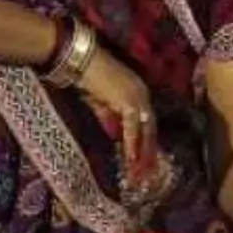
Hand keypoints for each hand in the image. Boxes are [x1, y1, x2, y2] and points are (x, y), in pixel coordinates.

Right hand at [79, 47, 156, 170]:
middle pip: (151, 128)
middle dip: (150, 152)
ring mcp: (139, 97)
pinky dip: (132, 145)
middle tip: (150, 172)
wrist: (81, 60)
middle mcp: (143, 95)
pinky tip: (131, 159)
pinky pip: (132, 128)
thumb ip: (110, 118)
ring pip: (146, 130)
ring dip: (144, 153)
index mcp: (139, 93)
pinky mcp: (129, 102)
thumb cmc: (88, 77)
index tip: (147, 161)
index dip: (148, 142)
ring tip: (141, 172)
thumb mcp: (100, 102)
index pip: (147, 122)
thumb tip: (116, 137)